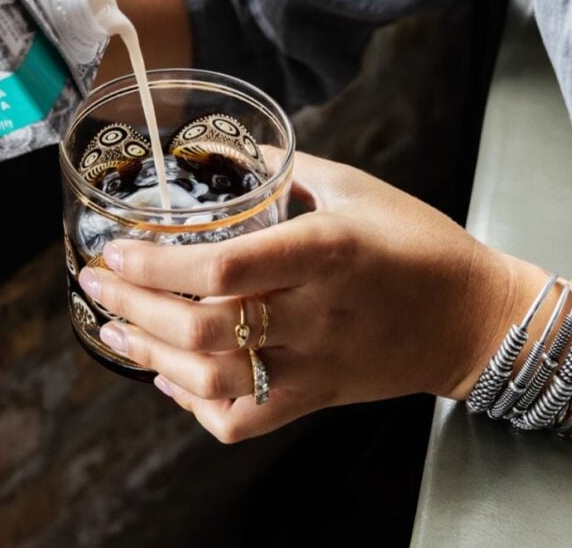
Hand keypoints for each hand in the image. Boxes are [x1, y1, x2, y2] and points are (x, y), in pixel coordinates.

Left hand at [78, 151, 542, 442]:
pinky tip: (172, 380)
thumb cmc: (419, 244)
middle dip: (132, 306)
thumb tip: (231, 152)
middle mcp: (315, 314)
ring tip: (115, 327)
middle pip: (202, 330)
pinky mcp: (317, 398)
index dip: (156, 264)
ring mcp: (315, 365)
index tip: (115, 250)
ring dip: (150, 356)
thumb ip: (288, 170)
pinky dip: (196, 406)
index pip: (223, 268)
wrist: (475, 318)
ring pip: (213, 380)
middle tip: (96, 284)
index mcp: (325, 252)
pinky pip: (244, 419)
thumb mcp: (357, 188)